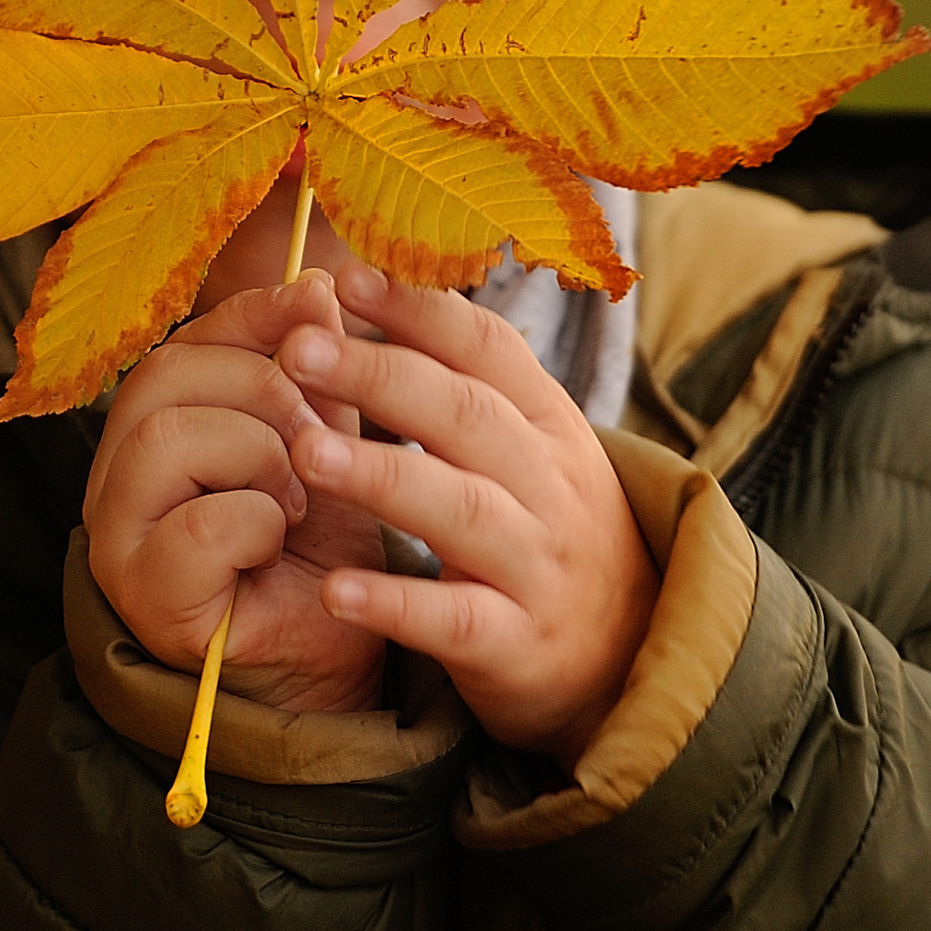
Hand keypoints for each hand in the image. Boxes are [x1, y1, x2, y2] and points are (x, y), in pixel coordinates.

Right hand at [82, 270, 389, 715]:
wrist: (338, 652)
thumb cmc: (320, 547)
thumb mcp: (321, 435)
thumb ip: (306, 367)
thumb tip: (312, 285)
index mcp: (153, 427)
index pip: (186, 339)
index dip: (255, 314)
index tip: (322, 307)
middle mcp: (115, 477)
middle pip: (166, 375)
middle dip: (266, 392)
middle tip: (318, 443)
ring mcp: (118, 539)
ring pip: (169, 437)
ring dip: (261, 458)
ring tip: (297, 501)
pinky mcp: (146, 597)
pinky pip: (199, 523)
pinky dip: (258, 523)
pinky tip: (277, 544)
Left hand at [284, 262, 660, 769]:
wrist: (633, 655)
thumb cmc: (548, 531)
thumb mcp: (531, 448)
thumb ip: (461, 382)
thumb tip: (369, 288)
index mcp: (550, 423)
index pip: (488, 349)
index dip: (418, 309)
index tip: (345, 275)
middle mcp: (552, 485)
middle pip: (467, 416)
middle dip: (380, 375)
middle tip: (297, 349)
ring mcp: (539, 566)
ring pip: (462, 511)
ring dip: (380, 476)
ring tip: (304, 451)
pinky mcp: (518, 646)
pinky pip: (456, 621)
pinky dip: (395, 605)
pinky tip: (334, 588)